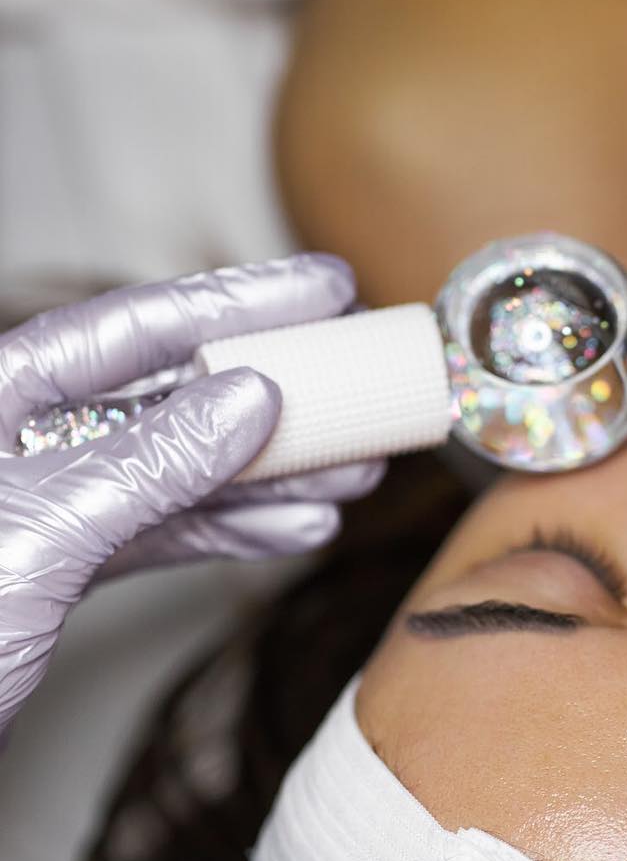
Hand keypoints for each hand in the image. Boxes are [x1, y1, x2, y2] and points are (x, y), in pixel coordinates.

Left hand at [0, 257, 381, 742]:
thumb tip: (249, 399)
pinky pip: (165, 534)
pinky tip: (295, 529)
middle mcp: (22, 443)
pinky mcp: (63, 570)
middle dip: (273, 393)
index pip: (130, 331)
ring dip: (272, 473)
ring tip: (353, 469)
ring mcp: (46, 507)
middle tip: (359, 380)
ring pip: (179, 471)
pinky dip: (233, 533)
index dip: (233, 304)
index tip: (321, 290)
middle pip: (168, 395)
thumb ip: (146, 463)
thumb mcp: (42, 533)